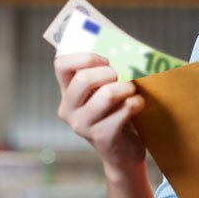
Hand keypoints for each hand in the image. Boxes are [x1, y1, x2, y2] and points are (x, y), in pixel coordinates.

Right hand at [54, 53, 145, 177]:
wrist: (122, 151)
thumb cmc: (115, 112)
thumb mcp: (104, 90)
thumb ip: (105, 71)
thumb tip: (123, 46)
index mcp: (66, 92)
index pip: (61, 65)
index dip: (84, 57)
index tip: (105, 60)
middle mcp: (68, 109)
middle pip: (84, 79)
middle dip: (110, 73)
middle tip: (122, 76)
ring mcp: (82, 125)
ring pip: (107, 94)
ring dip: (127, 87)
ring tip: (132, 90)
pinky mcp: (102, 137)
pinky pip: (124, 110)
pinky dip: (136, 103)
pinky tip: (137, 105)